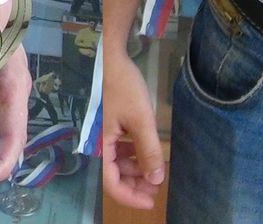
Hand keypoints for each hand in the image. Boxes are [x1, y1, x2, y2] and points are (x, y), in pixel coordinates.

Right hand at [101, 40, 164, 208]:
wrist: (114, 60)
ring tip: (158, 170)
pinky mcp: (116, 126)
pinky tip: (150, 152)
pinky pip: (125, 150)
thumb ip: (148, 151)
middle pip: (117, 175)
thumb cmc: (125, 89)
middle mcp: (104, 143)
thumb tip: (155, 180)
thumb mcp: (141, 121)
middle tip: (159, 186)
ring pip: (122, 164)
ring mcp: (110, 135)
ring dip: (138, 171)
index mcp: (104, 144)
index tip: (151, 201)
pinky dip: (137, 156)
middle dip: (137, 185)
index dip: (130, 197)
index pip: (112, 183)